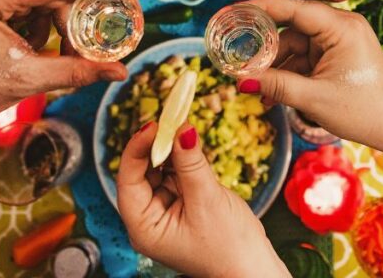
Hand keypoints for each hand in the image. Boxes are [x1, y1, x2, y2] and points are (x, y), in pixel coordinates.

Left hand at [0, 0, 144, 130]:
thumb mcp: (25, 81)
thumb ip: (75, 71)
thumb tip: (118, 71)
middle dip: (84, 18)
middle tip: (112, 37)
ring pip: (51, 1)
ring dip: (67, 27)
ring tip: (74, 55)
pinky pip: (38, 7)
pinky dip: (51, 28)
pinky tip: (49, 50)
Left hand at [117, 122, 287, 277]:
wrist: (254, 269)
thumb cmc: (229, 248)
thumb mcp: (207, 199)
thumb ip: (191, 162)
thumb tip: (181, 128)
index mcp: (143, 227)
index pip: (128, 180)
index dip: (137, 149)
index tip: (154, 125)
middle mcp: (148, 220)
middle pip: (142, 173)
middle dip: (156, 146)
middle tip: (171, 119)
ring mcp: (164, 212)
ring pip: (160, 170)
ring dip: (171, 150)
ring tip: (181, 127)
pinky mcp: (181, 205)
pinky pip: (176, 175)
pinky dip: (183, 160)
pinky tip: (191, 147)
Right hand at [238, 0, 382, 154]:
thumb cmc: (365, 110)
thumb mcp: (315, 98)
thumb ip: (277, 86)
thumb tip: (241, 80)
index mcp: (341, 26)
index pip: (293, 8)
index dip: (259, 9)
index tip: (231, 12)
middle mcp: (341, 25)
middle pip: (290, 26)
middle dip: (264, 47)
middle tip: (235, 56)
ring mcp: (339, 39)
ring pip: (294, 44)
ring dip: (275, 66)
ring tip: (256, 90)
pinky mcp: (337, 54)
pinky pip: (304, 56)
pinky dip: (288, 72)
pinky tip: (271, 94)